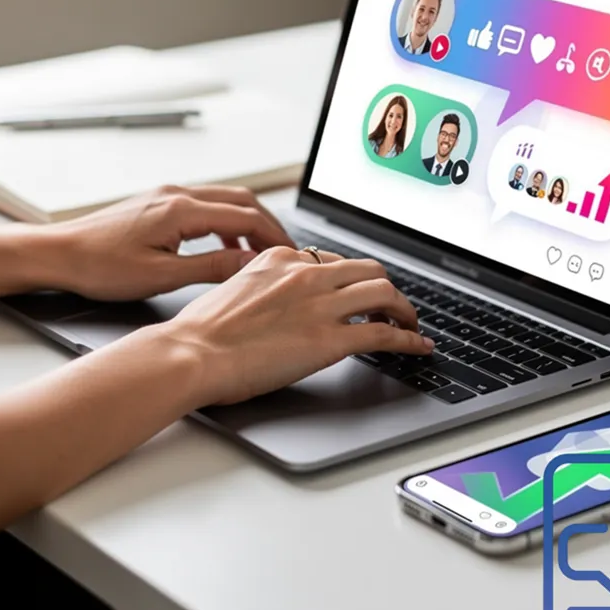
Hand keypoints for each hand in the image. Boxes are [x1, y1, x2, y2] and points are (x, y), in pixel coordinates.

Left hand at [39, 185, 293, 300]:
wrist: (58, 254)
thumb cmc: (100, 268)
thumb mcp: (162, 277)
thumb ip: (211, 269)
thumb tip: (250, 267)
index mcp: (182, 210)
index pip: (247, 217)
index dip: (275, 237)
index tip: (292, 257)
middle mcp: (178, 194)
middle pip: (243, 201)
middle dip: (269, 226)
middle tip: (285, 253)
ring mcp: (167, 195)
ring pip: (225, 200)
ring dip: (248, 223)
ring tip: (260, 254)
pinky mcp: (158, 202)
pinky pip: (205, 205)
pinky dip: (225, 223)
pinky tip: (223, 249)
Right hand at [156, 245, 432, 405]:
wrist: (192, 352)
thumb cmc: (201, 332)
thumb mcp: (233, 288)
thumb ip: (264, 287)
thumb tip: (277, 304)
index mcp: (280, 258)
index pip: (332, 261)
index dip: (352, 279)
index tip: (358, 291)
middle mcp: (305, 273)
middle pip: (367, 270)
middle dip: (387, 288)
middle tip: (393, 307)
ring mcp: (320, 304)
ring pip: (384, 294)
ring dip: (404, 310)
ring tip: (410, 325)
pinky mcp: (330, 339)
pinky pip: (383, 334)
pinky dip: (408, 339)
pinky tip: (417, 347)